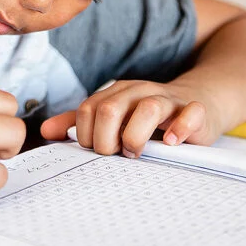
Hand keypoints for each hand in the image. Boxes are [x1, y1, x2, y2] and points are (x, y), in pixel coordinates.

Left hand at [41, 80, 223, 156]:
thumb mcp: (115, 116)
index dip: (86, 135)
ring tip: (136, 152)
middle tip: (116, 154)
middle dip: (106, 138)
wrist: (199, 101)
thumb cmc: (151, 116)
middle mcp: (139, 91)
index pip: (88, 109)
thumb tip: (46, 131)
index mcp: (117, 93)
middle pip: (110, 108)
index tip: (97, 150)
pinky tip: (171, 142)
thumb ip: (80, 123)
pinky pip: (190, 114)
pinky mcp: (195, 110)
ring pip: (147, 108)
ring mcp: (168, 99)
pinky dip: (180, 129)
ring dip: (136, 136)